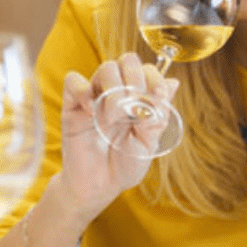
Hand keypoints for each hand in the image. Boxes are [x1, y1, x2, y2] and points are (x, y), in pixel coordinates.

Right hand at [59, 52, 178, 219]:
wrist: (100, 185)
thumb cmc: (125, 163)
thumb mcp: (149, 142)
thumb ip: (158, 114)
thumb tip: (173, 82)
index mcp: (138, 97)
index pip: (148, 70)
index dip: (155, 79)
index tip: (157, 97)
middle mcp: (118, 91)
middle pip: (128, 60)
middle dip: (136, 79)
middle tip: (133, 108)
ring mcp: (95, 95)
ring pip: (106, 67)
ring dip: (115, 90)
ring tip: (113, 118)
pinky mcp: (72, 104)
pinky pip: (73, 81)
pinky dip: (84, 90)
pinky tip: (92, 112)